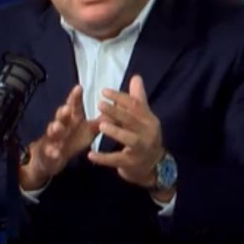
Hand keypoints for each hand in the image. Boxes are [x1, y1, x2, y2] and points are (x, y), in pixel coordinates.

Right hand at [20, 85, 100, 189]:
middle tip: (67, 108)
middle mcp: (62, 125)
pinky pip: (50, 152)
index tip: (79, 87)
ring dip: (55, 129)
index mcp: (73, 118)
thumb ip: (103, 120)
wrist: (53, 157)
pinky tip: (55, 153)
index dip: (75, 97)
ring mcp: (53, 138)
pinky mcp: (48, 152)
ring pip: (52, 132)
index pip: (74, 105)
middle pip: (61, 116)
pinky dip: (52, 152)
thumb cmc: (74, 138)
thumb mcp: (90, 130)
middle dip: (63, 111)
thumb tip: (120, 107)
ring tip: (57, 127)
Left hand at [88, 75, 165, 190]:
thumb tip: (136, 77)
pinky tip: (90, 155)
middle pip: (132, 120)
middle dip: (116, 111)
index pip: (136, 105)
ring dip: (115, 131)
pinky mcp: (132, 163)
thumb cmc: (144, 138)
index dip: (120, 97)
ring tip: (99, 125)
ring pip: (129, 139)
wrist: (153, 166)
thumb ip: (137, 99)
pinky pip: (117, 160)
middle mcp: (148, 132)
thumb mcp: (143, 119)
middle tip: (99, 104)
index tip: (104, 91)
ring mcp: (141, 149)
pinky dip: (103, 158)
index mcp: (149, 119)